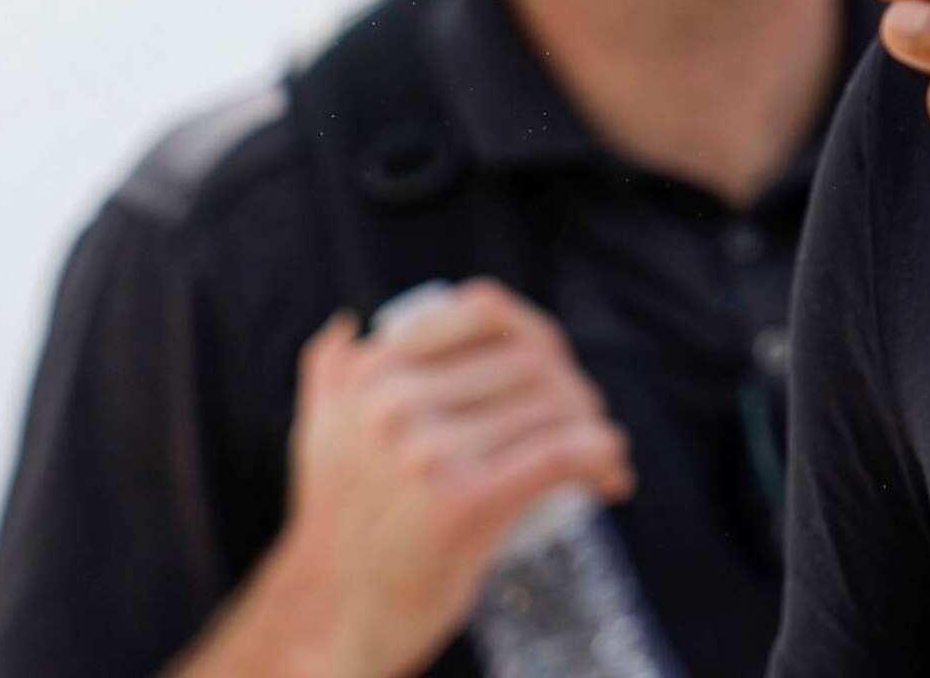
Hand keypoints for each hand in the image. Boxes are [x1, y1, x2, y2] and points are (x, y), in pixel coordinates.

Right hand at [220, 281, 632, 677]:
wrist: (330, 617)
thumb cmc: (341, 527)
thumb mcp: (318, 433)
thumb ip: (331, 372)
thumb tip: (355, 321)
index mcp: (369, 372)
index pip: (483, 312)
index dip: (537, 335)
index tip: (555, 371)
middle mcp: (393, 402)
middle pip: (528, 363)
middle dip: (572, 390)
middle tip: (587, 424)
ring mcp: (427, 450)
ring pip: (552, 408)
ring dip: (594, 429)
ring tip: (601, 458)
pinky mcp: (464, 502)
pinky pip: (561, 454)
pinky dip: (601, 457)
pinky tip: (610, 476)